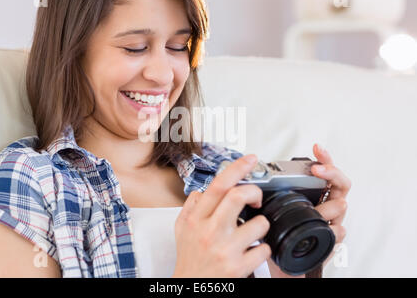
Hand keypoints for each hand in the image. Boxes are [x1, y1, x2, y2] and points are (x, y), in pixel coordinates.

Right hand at [173, 154, 271, 277]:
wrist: (191, 287)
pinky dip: (263, 248)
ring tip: (253, 231)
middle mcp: (210, 232)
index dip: (237, 168)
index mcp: (197, 219)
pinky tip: (253, 250)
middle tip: (256, 198)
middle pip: (237, 196)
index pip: (218, 186)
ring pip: (258, 223)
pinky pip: (263, 249)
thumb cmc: (189, 259)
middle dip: (254, 191)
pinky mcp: (238, 267)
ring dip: (261, 224)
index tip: (250, 159)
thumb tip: (202, 191)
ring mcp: (225, 249)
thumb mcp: (181, 229)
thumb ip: (190, 207)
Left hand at [268, 144, 350, 277]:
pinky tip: (332, 228)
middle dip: (331, 173)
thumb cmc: (277, 232)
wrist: (280, 262)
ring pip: (341, 206)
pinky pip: (339, 233)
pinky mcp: (331, 239)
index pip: (324, 170)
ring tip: (325, 206)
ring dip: (333, 205)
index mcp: (313, 193)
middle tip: (318, 170)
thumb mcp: (269, 207)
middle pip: (340, 183)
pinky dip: (336, 230)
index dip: (323, 157)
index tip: (316, 148)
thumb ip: (265, 191)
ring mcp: (331, 220)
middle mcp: (326, 204)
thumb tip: (248, 174)